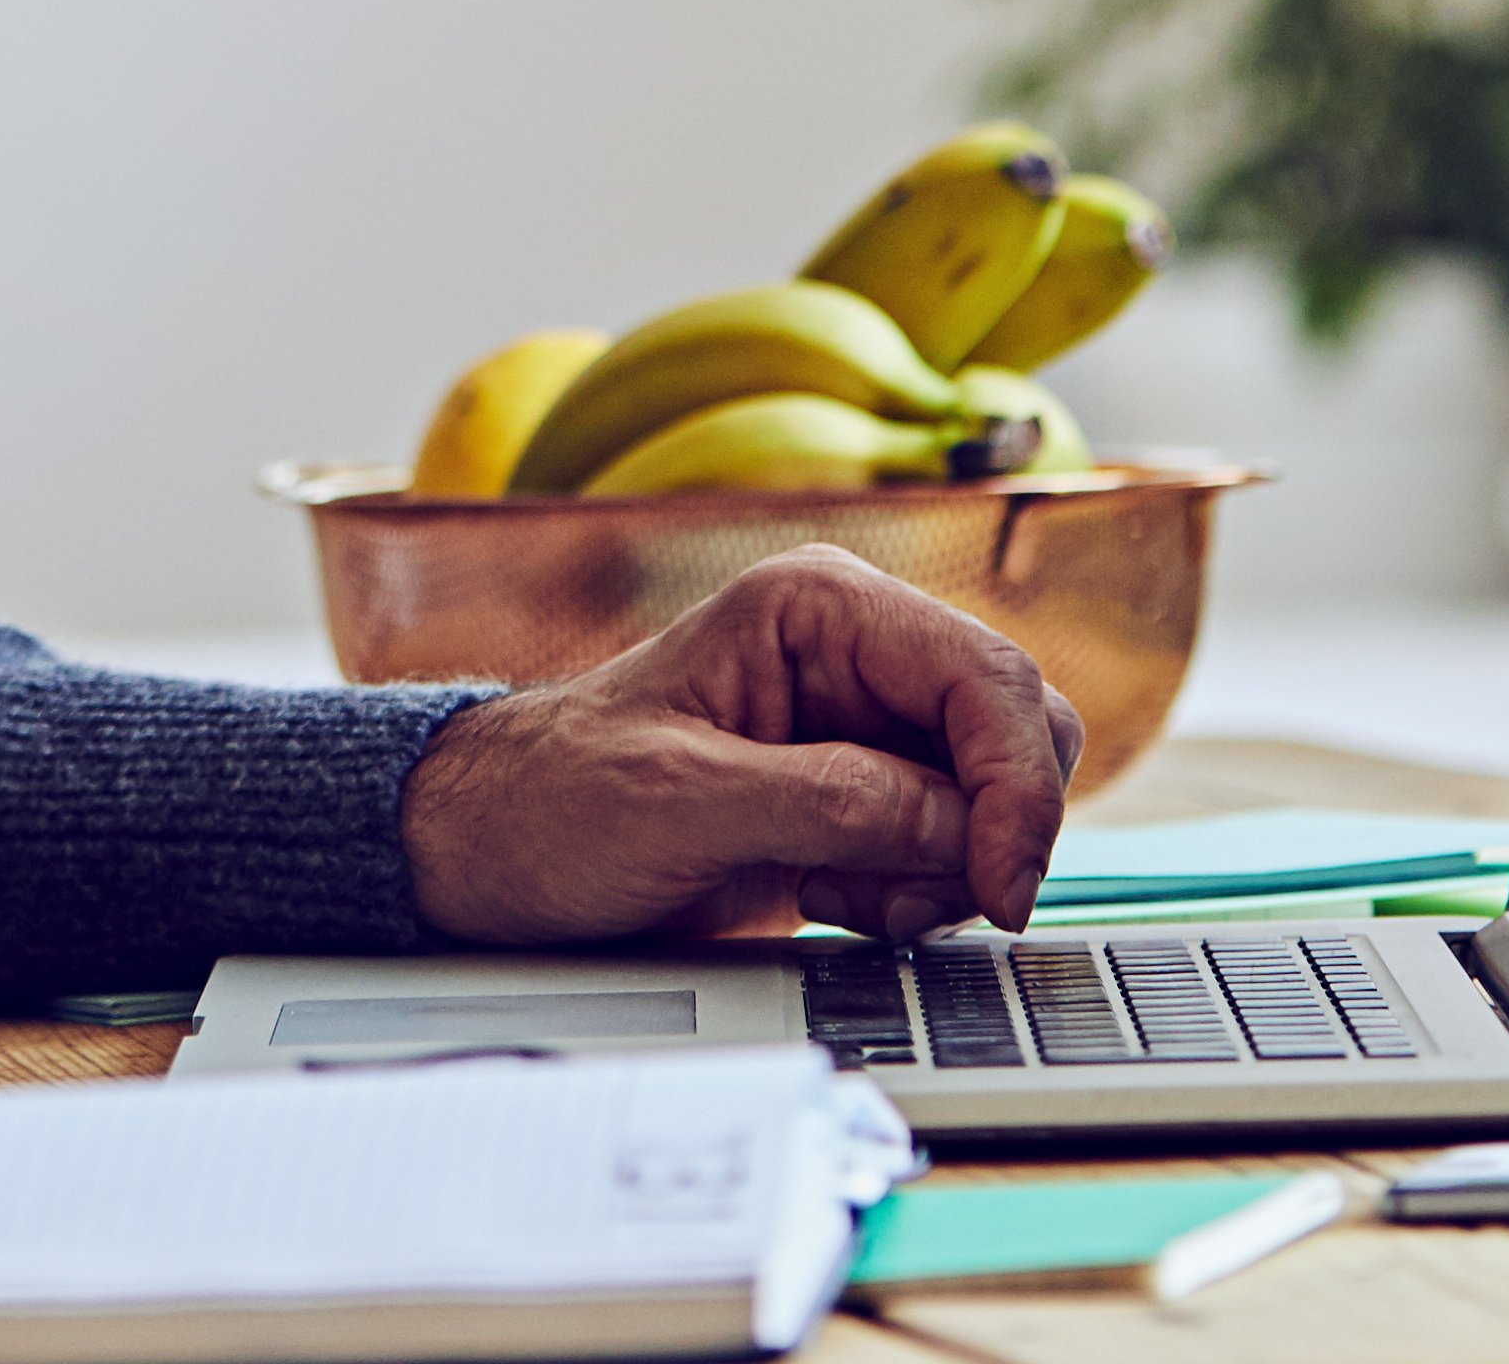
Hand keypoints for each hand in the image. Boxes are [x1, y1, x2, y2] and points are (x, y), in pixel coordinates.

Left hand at [394, 546, 1080, 946]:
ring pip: (995, 799)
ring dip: (946, 872)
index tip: (998, 886)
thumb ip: (828, 804)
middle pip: (1018, 729)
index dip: (1017, 786)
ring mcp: (865, 727)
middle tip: (913, 903)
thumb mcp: (679, 802)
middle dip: (988, 831)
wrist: (489, 856)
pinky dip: (916, 895)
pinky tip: (827, 901)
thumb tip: (959, 827)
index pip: (987, 678)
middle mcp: (858, 653)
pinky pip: (950, 850)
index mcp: (818, 606)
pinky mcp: (861, 801)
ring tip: (839, 898)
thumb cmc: (550, 803)